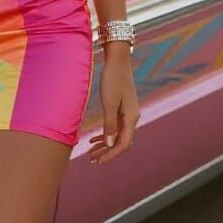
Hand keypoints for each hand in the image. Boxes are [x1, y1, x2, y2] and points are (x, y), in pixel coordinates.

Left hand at [89, 44, 138, 164]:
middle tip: (91, 160)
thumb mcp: (108, 104)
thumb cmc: (112, 80)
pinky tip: (94, 139)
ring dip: (105, 145)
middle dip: (106, 152)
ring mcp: (128, 113)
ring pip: (117, 135)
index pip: (124, 143)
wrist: (117, 61)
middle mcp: (132, 117)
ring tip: (90, 153)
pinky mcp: (122, 108)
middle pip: (120, 141)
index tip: (99, 161)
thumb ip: (109, 125)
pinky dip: (105, 134)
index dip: (111, 154)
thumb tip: (110, 144)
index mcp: (131, 118)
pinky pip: (115, 127)